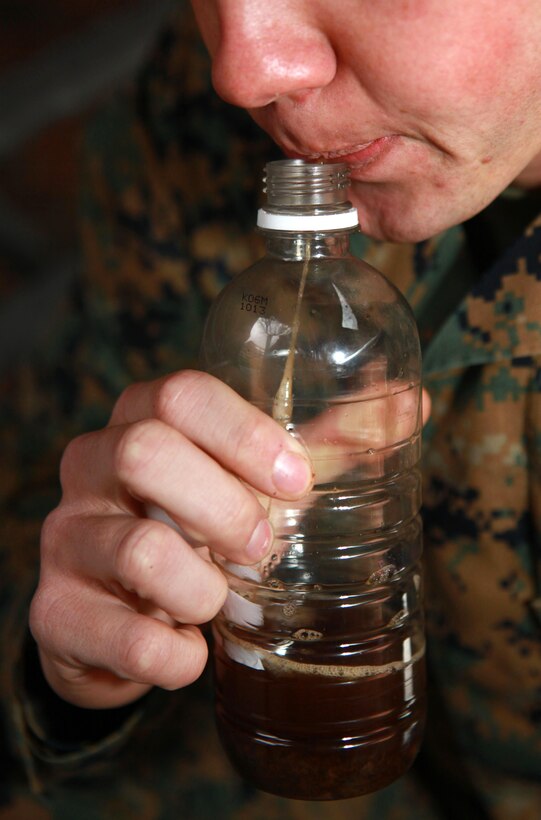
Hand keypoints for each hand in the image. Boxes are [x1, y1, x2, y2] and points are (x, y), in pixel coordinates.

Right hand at [30, 371, 313, 708]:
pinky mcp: (55, 611)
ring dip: (205, 589)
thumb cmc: (202, 529)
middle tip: (264, 548)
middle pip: (146, 452)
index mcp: (141, 420)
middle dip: (226, 508)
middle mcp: (91, 466)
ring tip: (218, 601)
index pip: (180, 395)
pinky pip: (126, 638)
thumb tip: (413, 402)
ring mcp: (66, 537)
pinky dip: (177, 656)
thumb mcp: (259, 481)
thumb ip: (327, 444)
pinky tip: (189, 651)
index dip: (243, 433)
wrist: (124, 617)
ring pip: (141, 550)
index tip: (295, 480)